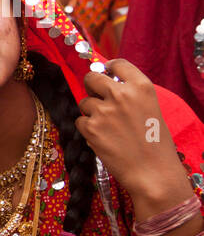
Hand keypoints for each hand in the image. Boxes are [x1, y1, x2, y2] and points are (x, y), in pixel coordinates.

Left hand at [76, 59, 193, 207]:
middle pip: (92, 78)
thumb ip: (130, 94)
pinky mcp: (90, 127)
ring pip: (84, 102)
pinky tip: (102, 138)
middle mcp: (121, 94)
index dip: (108, 68)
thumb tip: (108, 85)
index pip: (117, 64)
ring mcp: (103, 110)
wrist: (152, 171)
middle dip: (91, 87)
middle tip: (97, 97)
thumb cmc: (154, 143)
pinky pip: (79, 121)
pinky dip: (86, 129)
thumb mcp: (150, 108)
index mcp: (141, 87)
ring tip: (107, 127)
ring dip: (90, 112)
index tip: (105, 73)